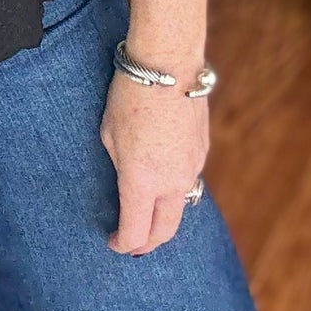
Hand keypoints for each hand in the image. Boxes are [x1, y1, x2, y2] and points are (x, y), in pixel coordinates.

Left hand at [100, 68, 209, 255]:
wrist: (168, 65)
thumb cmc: (129, 96)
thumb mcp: (109, 135)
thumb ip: (120, 167)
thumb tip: (128, 182)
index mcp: (141, 182)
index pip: (135, 233)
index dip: (122, 244)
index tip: (113, 242)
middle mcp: (171, 182)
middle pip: (164, 232)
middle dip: (147, 244)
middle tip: (133, 245)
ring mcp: (191, 168)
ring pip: (180, 208)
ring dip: (163, 217)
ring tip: (147, 215)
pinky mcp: (202, 152)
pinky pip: (188, 182)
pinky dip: (175, 191)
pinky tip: (163, 181)